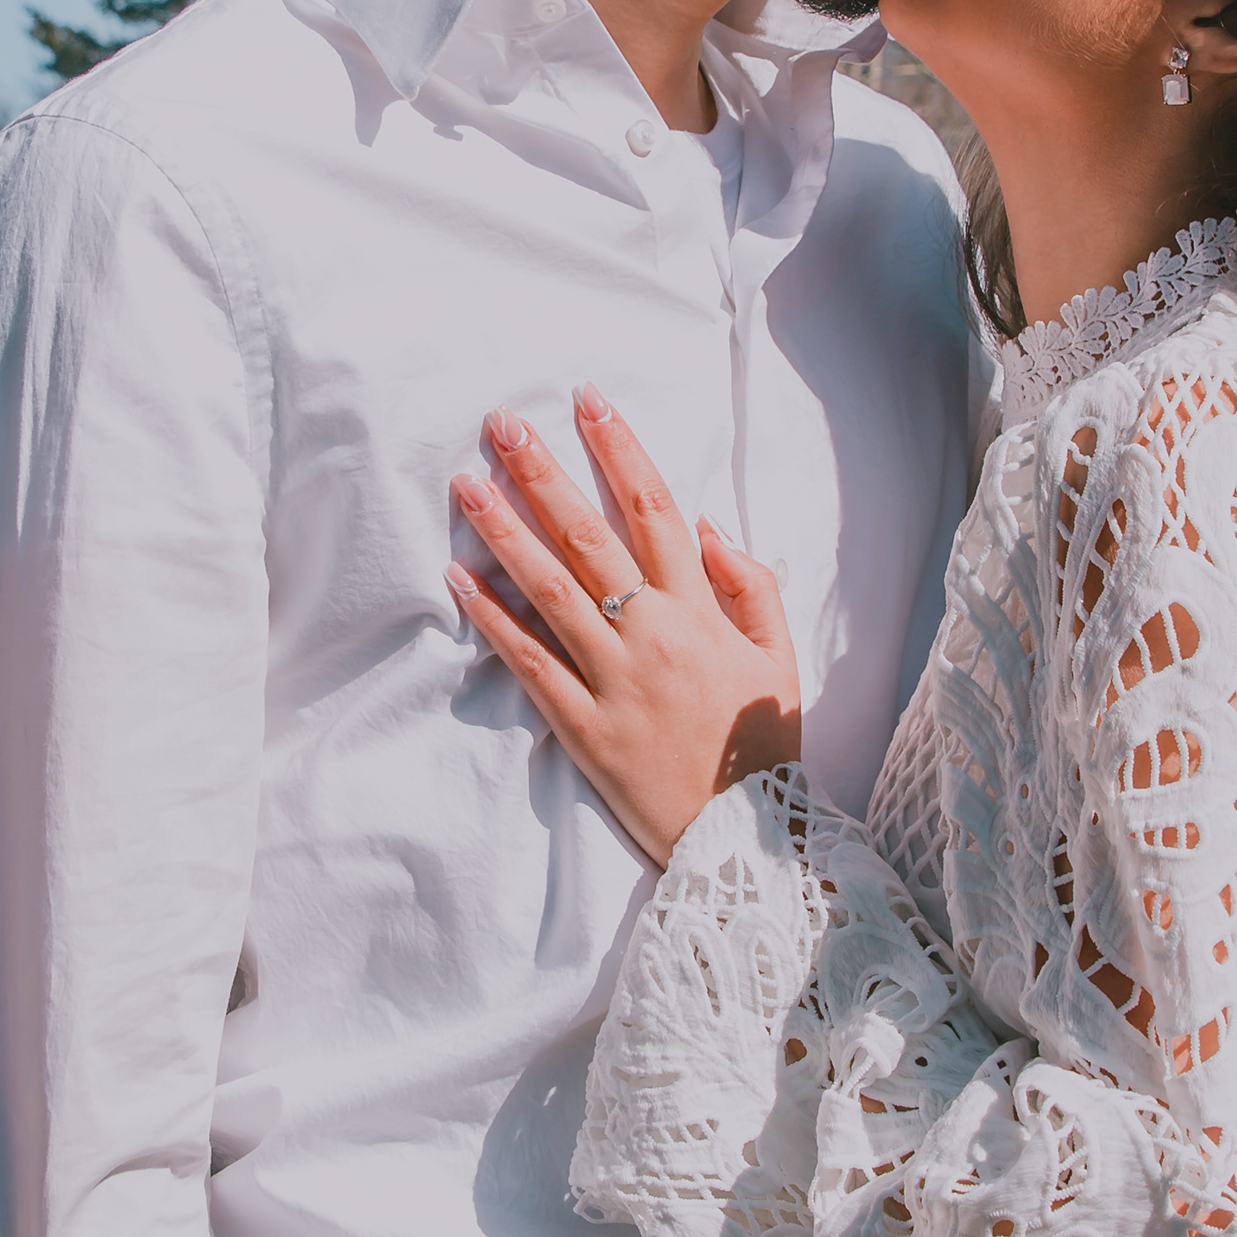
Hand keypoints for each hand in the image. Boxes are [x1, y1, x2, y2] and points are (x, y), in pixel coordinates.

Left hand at [447, 387, 802, 863]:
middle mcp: (654, 632)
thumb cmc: (762, 742)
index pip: (654, 507)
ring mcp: (614, 678)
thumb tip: (705, 522)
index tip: (588, 401)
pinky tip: (458, 579)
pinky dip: (494, 618)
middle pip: (589, 534)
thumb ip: (749, 583)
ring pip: (550, 588)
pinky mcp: (583, 726)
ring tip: (466, 484)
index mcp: (701, 608)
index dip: (620, 449)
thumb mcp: (778, 655)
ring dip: (504, 531)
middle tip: (500, 424)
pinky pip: (530, 663)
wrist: (749, 834)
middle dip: (542, 472)